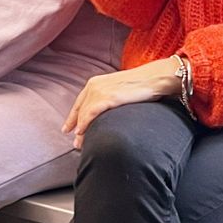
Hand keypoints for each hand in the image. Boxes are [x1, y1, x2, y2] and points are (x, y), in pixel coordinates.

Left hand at [62, 57, 182, 149]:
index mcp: (96, 83)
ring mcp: (100, 91)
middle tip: (75, 142)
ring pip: (83, 114)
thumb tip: (107, 114)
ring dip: (80, 130)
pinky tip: (82, 133)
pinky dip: (85, 124)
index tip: (68, 128)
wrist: (154, 78)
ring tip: (79, 144)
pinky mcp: (107, 97)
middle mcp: (94, 86)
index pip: (80, 103)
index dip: (73, 117)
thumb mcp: (120, 90)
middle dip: (75, 127)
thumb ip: (109, 99)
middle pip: (80, 110)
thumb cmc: (142, 85)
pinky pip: (90, 114)